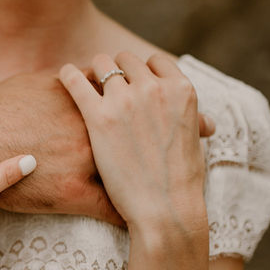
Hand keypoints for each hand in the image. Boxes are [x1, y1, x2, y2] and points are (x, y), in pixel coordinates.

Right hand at [0, 71, 215, 225]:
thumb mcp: (41, 85)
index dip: (175, 108)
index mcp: (95, 103)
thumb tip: (86, 73)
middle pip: (153, 136)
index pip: (148, 102)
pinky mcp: (73, 194)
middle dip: (181, 137)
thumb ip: (73, 82)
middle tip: (207, 135)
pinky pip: (111, 210)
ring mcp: (89, 164)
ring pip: (139, 177)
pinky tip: (145, 222)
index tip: (198, 114)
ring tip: (186, 185)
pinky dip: (129, 216)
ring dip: (163, 182)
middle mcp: (99, 132)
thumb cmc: (2, 108)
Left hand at [59, 53, 207, 233]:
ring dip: (95, 71)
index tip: (134, 81)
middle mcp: (154, 88)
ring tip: (86, 80)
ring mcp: (125, 100)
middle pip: (127, 59)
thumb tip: (206, 122)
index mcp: (182, 90)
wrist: (163, 209)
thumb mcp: (194, 145)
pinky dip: (68, 75)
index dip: (143, 71)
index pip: (155, 62)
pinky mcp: (98, 116)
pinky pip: (75, 80)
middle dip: (118, 70)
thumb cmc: (181, 184)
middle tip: (107, 84)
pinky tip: (64, 76)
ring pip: (102, 64)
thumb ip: (193, 124)